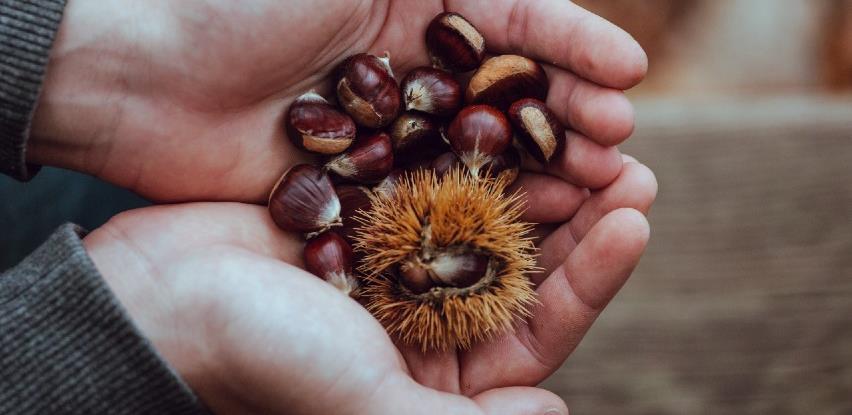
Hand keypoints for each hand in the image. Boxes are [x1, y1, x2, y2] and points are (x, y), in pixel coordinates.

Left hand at [30, 0, 644, 202]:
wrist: (134, 77)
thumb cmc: (234, 2)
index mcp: (416, 1)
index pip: (513, 22)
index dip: (574, 45)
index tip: (627, 77)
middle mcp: (409, 67)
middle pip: (508, 93)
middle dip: (569, 116)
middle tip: (623, 148)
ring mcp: (386, 131)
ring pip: (481, 151)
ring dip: (540, 171)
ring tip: (598, 191)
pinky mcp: (357, 185)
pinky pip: (431, 197)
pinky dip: (479, 210)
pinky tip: (524, 226)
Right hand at [82, 152, 655, 412]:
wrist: (156, 299)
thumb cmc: (260, 358)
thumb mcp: (368, 400)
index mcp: (436, 375)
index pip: (537, 327)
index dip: (593, 277)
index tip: (635, 219)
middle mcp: (423, 319)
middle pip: (522, 267)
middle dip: (580, 218)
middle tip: (631, 165)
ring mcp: (394, 261)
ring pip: (487, 217)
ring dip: (537, 177)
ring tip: (588, 132)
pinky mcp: (364, 211)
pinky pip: (436, 176)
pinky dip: (473, 149)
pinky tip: (506, 115)